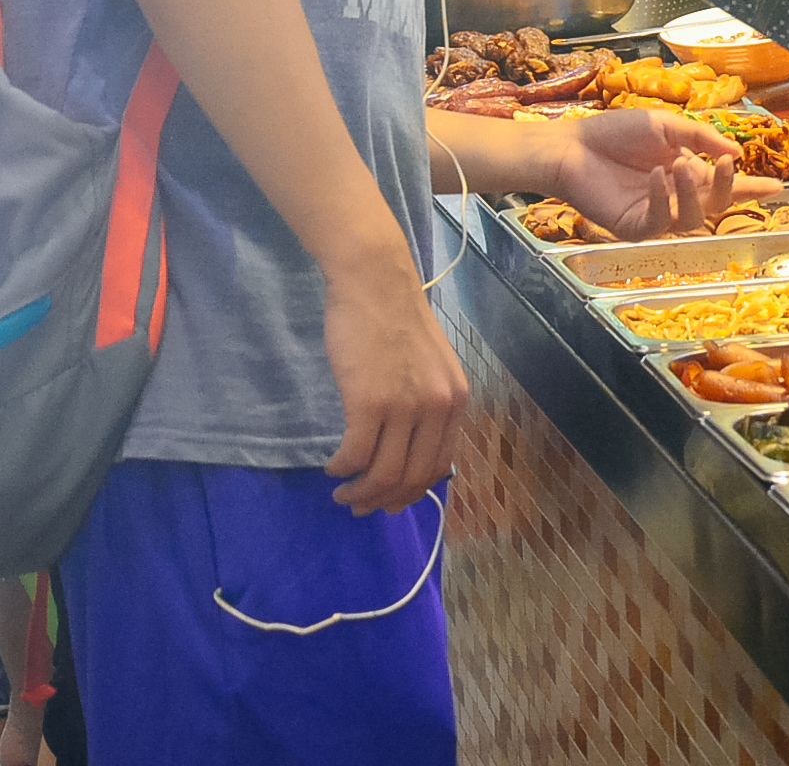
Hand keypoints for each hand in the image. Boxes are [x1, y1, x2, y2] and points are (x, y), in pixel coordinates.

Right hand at [323, 251, 468, 515]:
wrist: (375, 283)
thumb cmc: (395, 320)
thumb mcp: (429, 366)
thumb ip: (427, 404)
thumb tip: (409, 449)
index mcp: (456, 400)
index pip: (438, 465)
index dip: (412, 491)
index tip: (390, 501)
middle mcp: (438, 407)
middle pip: (412, 476)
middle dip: (385, 499)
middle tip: (361, 506)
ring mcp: (405, 405)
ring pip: (384, 472)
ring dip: (361, 492)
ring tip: (344, 492)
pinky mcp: (370, 401)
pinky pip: (356, 454)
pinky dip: (342, 468)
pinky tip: (333, 467)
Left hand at [545, 109, 784, 240]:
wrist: (573, 146)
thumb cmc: (614, 133)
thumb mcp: (665, 125)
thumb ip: (701, 138)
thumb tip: (737, 153)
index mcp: (686, 172)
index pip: (725, 185)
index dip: (751, 187)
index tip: (777, 187)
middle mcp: (675, 197)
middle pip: (716, 205)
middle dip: (727, 187)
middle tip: (725, 165)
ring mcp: (656, 214)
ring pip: (692, 218)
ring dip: (692, 192)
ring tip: (679, 165)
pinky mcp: (634, 227)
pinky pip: (660, 222)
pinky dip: (663, 199)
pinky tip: (656, 176)